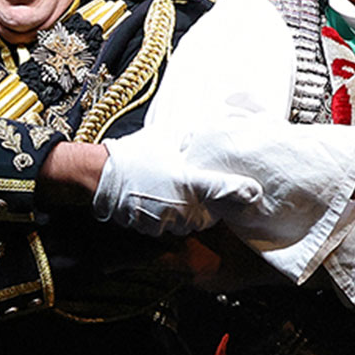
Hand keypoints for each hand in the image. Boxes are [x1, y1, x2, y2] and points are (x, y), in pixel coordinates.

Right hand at [92, 128, 262, 235]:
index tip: (253, 190)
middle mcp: (185, 206)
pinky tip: (166, 203)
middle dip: (215, 202)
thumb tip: (220, 123)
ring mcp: (171, 221)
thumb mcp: (168, 136)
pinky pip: (176, 228)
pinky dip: (176, 219)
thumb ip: (196, 136)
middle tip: (206, 186)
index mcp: (192, 181)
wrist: (101, 176)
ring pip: (197, 223)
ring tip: (184, 194)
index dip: (245, 191)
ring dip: (196, 212)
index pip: (232, 191)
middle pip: (216, 212)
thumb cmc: (134, 154)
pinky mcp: (157, 231)